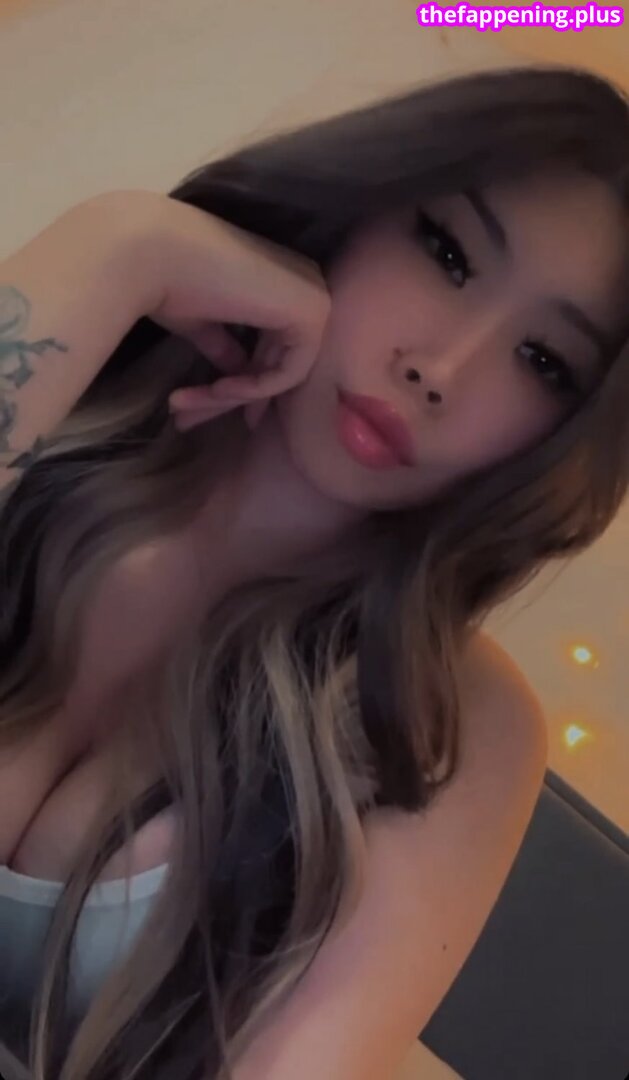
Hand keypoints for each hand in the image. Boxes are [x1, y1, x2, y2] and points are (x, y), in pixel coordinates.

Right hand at [112, 190, 331, 431]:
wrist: (150, 254)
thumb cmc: (168, 281)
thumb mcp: (204, 321)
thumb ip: (228, 346)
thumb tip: (237, 371)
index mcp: (284, 281)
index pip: (276, 347)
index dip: (246, 384)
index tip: (213, 405)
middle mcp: (308, 284)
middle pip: (278, 363)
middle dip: (232, 398)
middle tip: (187, 420)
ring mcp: (316, 296)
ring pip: (282, 374)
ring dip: (233, 398)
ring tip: (185, 407)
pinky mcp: (313, 311)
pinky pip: (290, 373)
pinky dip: (254, 389)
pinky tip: (217, 388)